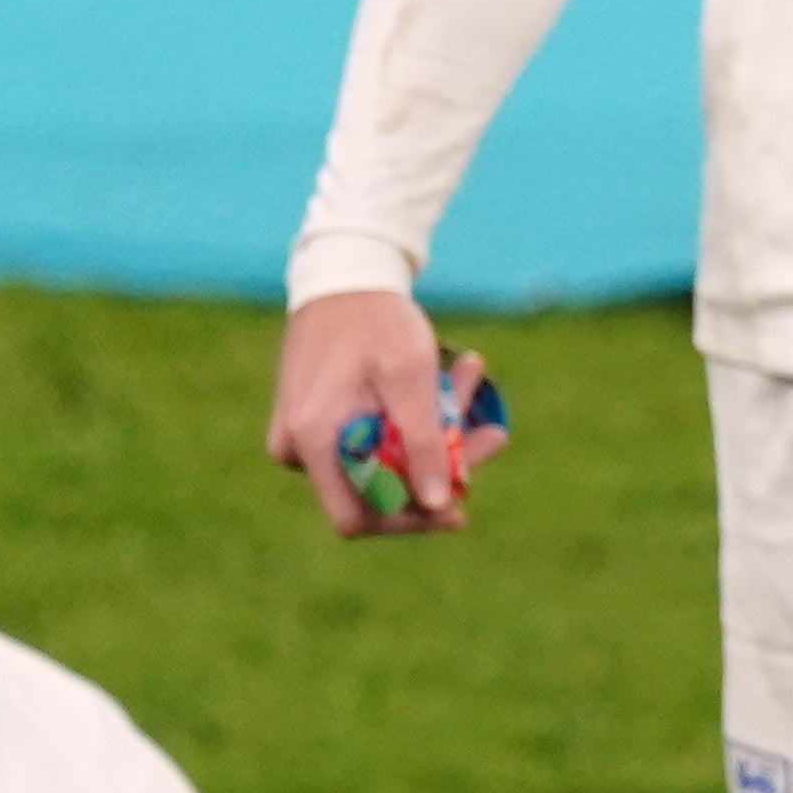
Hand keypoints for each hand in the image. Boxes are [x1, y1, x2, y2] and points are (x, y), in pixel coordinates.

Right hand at [266, 292, 494, 535]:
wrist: (344, 272)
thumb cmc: (376, 320)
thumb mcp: (410, 379)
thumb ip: (423, 444)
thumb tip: (438, 506)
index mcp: (313, 440)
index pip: (357, 517)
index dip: (408, 520)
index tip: (457, 507)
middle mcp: (298, 447)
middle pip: (378, 488)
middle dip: (441, 463)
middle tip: (494, 431)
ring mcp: (306, 435)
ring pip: (383, 459)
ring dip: (437, 432)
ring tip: (472, 375)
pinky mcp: (319, 421)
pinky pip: (373, 437)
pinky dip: (416, 417)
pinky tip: (453, 378)